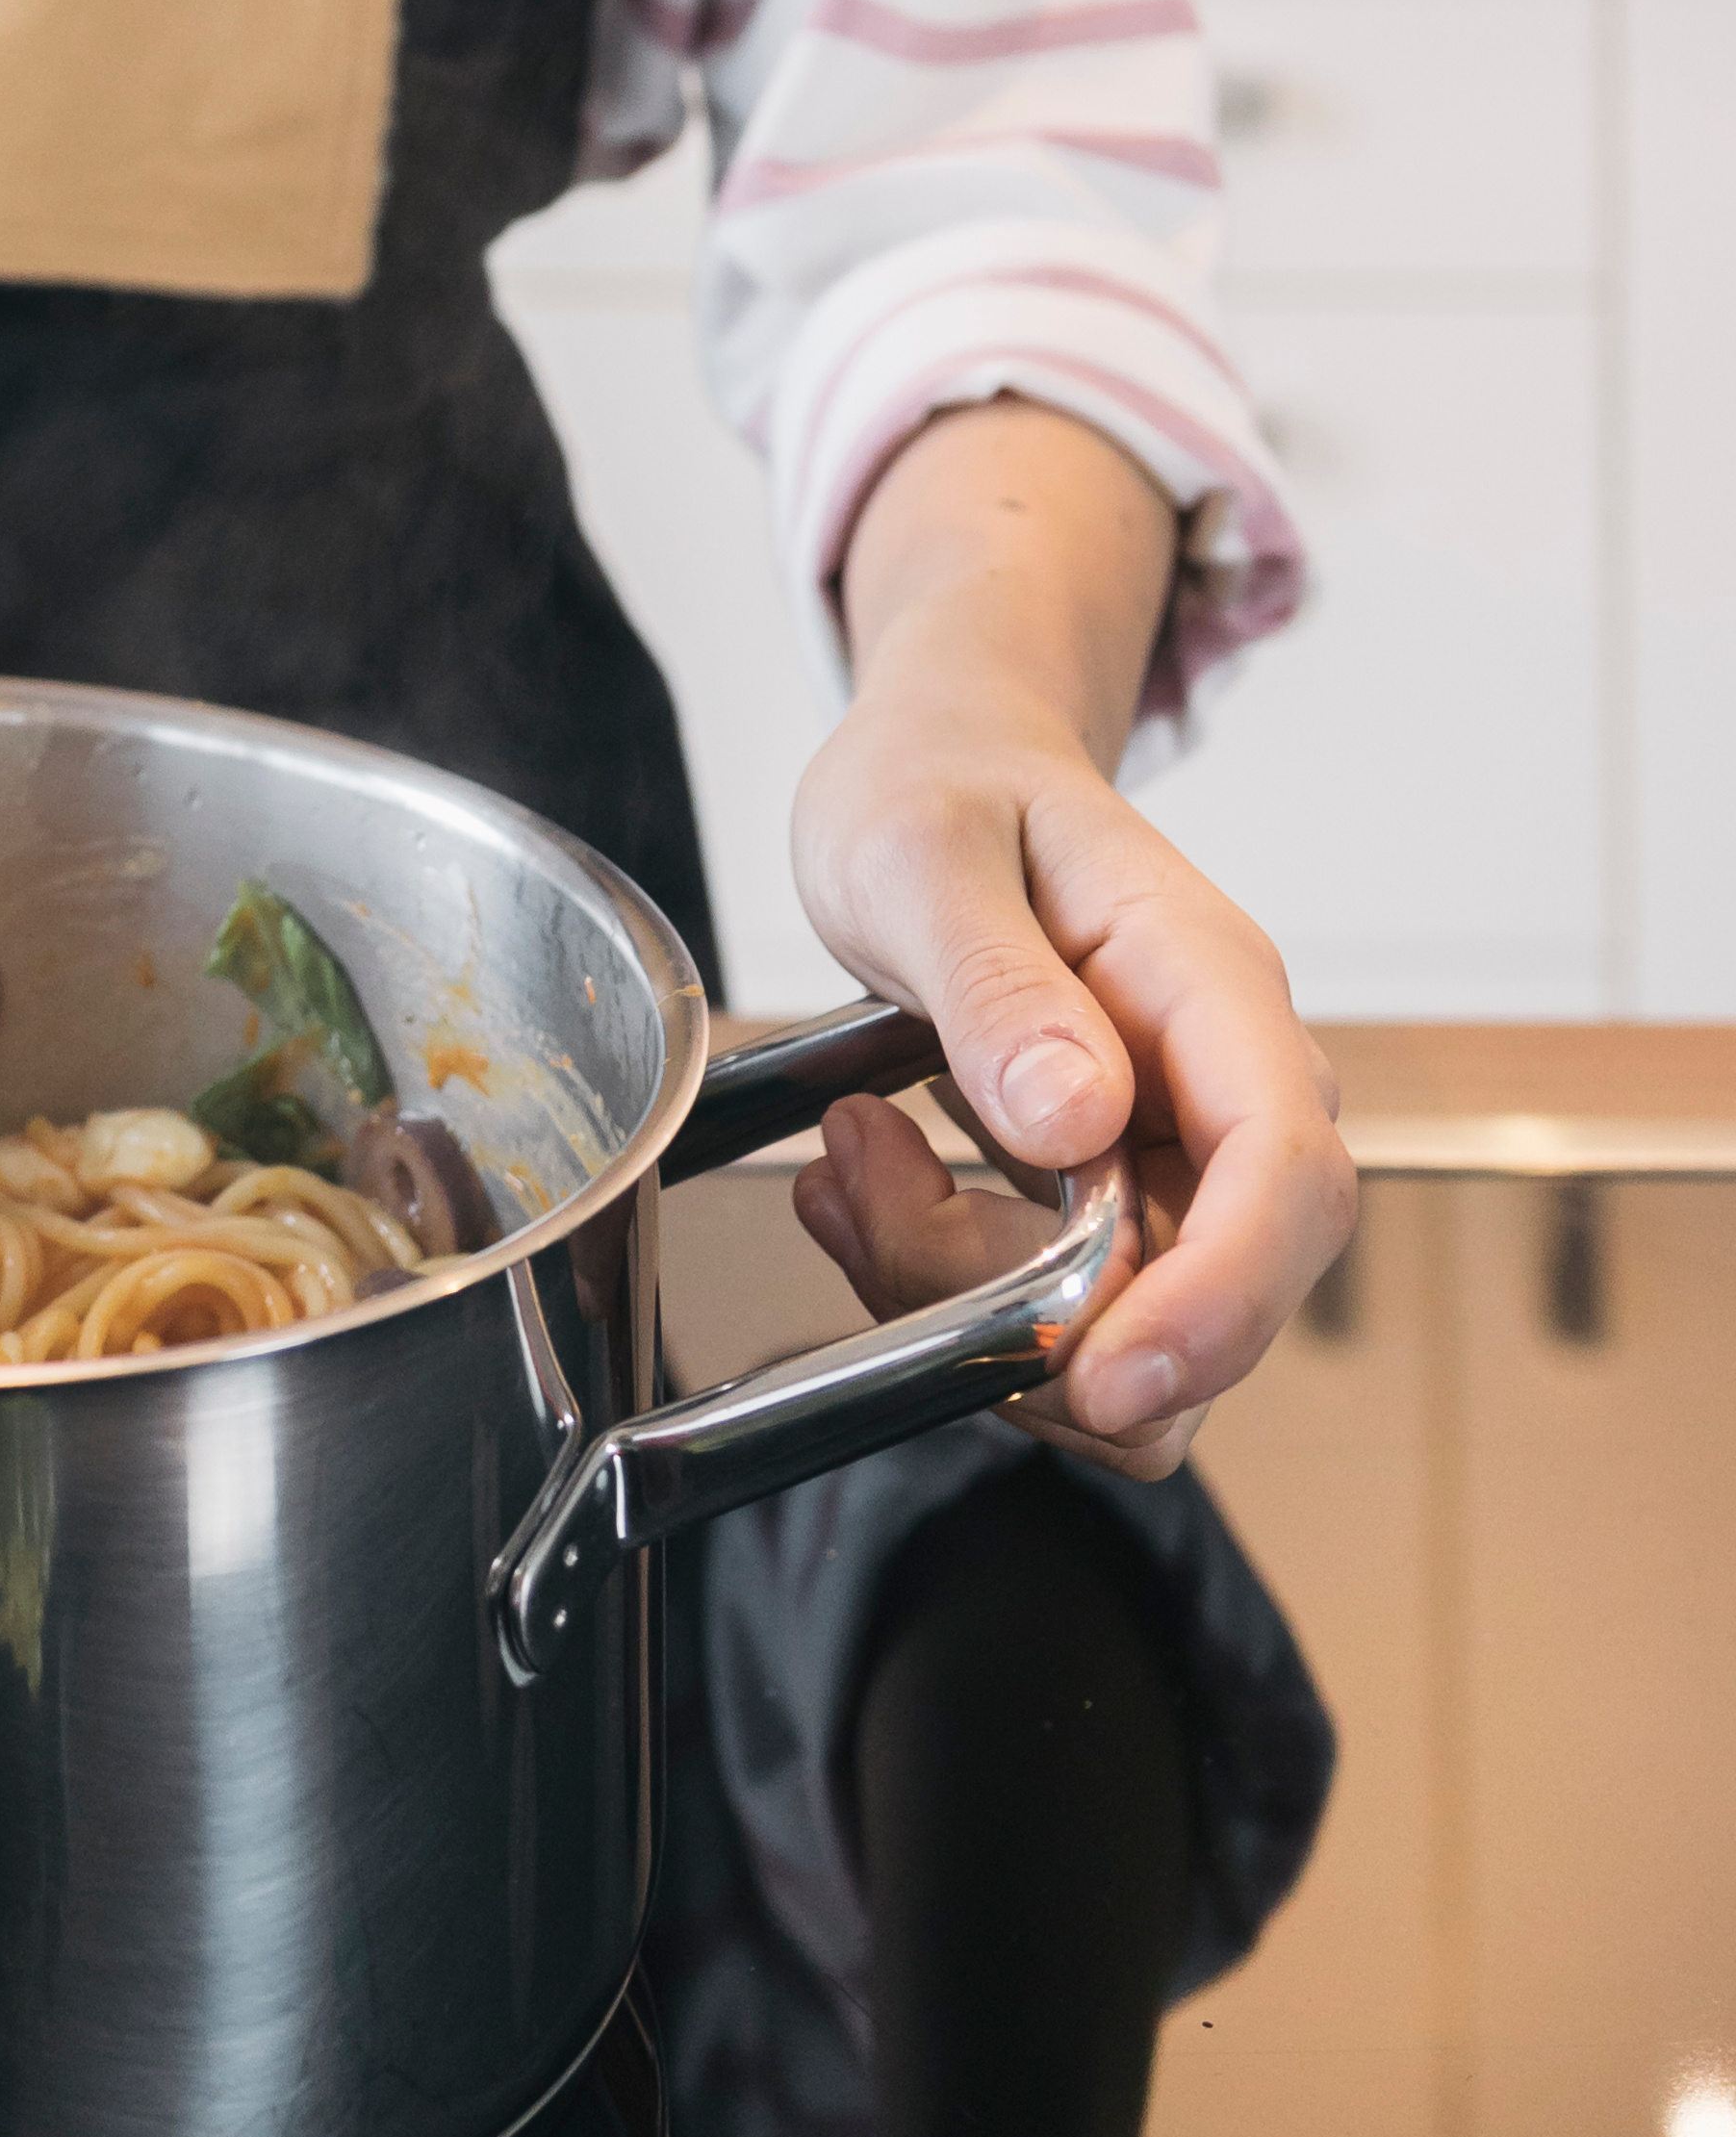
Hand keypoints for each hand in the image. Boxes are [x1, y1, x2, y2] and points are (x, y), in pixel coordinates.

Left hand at [793, 412, 1353, 1481]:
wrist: (940, 762)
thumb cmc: (941, 782)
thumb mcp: (920, 851)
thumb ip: (993, 981)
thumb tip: (1075, 1119)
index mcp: (1209, 983)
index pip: (1287, 1171)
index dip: (1221, 1300)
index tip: (1105, 1374)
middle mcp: (1221, 1084)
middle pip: (1209, 1284)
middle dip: (1041, 1314)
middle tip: (872, 1203)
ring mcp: (1172, 1151)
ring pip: (1120, 1323)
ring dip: (964, 1295)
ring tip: (849, 1161)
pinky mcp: (1111, 1198)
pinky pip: (1056, 1305)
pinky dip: (943, 1281)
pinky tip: (864, 1180)